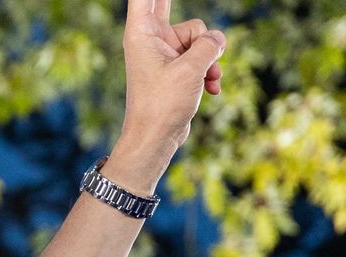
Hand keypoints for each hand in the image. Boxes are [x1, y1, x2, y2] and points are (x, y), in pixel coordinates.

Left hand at [112, 0, 226, 191]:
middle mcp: (150, 39)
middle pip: (177, 13)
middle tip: (183, 60)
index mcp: (141, 33)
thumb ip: (209, 44)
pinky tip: (211, 89)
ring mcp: (163, 54)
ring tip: (205, 81)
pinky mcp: (175, 68)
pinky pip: (202, 56)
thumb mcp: (191, 69)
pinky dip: (209, 71)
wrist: (155, 140)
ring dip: (210, 60)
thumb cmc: (162, 105)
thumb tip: (217, 39)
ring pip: (200, 39)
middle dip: (196, 32)